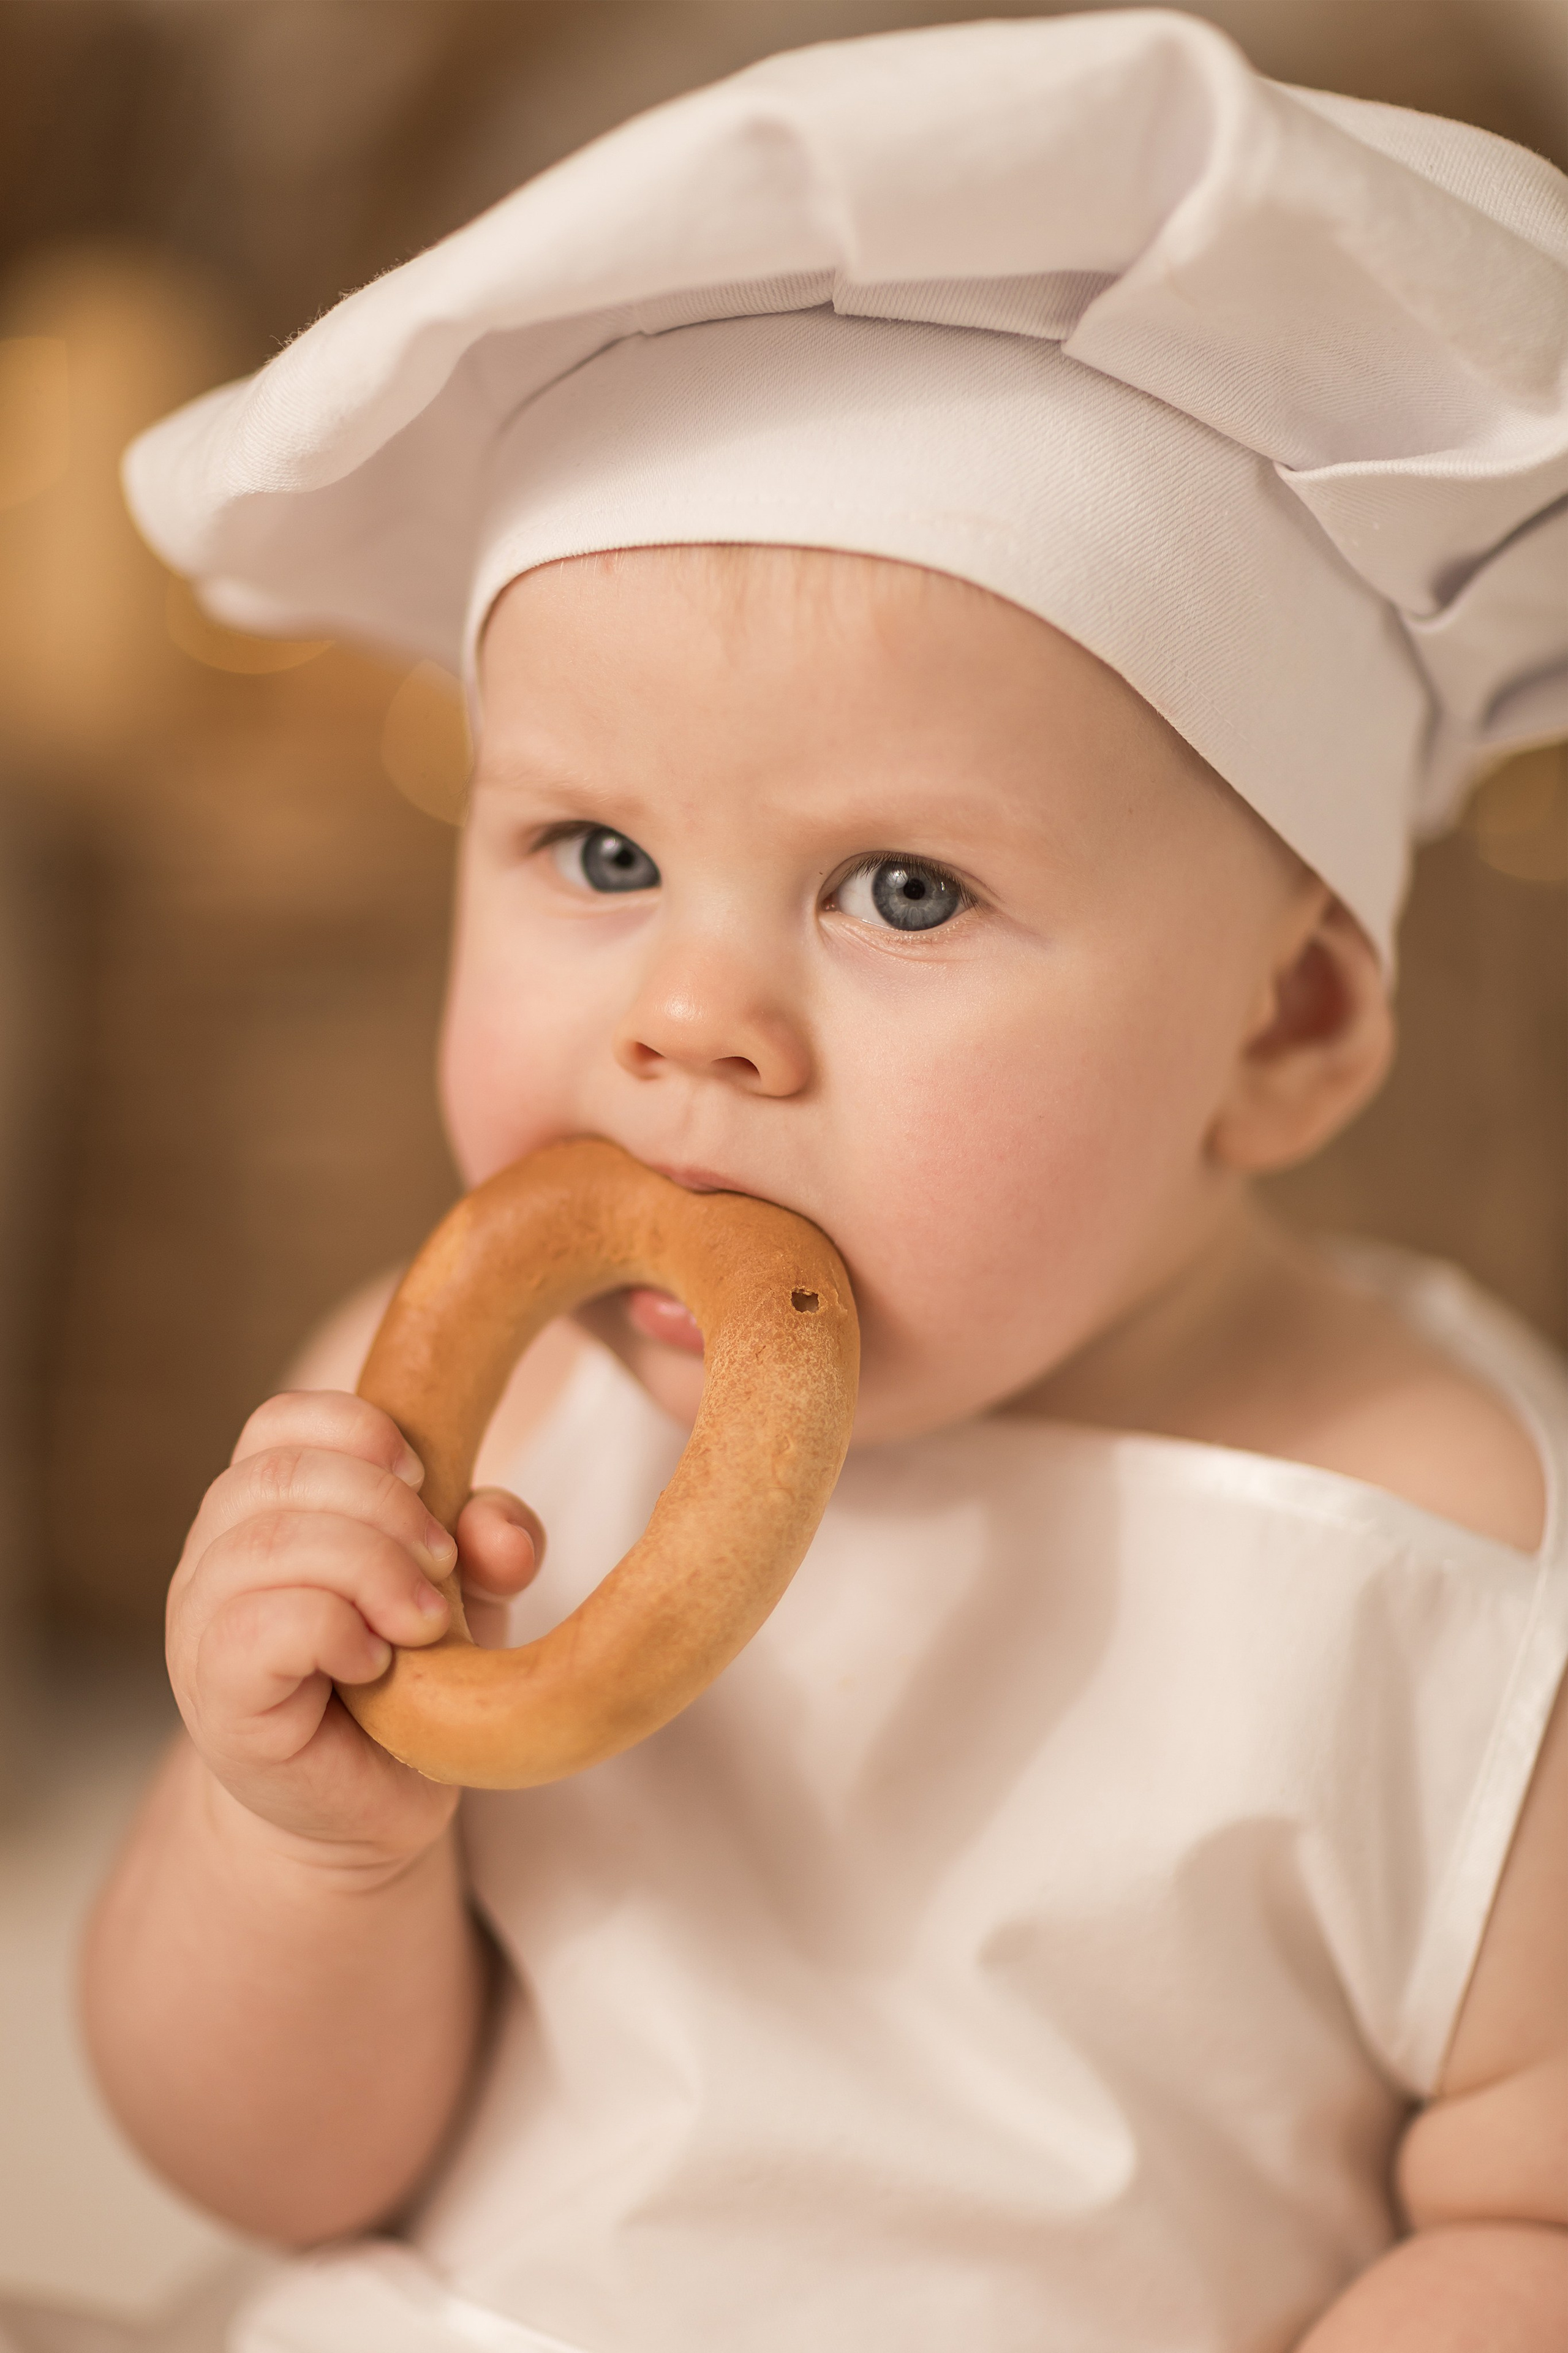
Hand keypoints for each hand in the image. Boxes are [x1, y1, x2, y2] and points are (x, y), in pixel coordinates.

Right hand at [166, 1391, 544, 1865]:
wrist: (366, 1807)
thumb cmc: (409, 1682)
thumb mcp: (464, 1595)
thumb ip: (487, 1547)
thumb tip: (500, 1529)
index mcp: (264, 1509)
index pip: (278, 1423)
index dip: (357, 1429)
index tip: (426, 1475)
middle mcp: (216, 1555)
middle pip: (277, 1474)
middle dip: (382, 1504)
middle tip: (441, 1562)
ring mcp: (200, 1625)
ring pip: (266, 1543)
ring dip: (368, 1568)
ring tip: (424, 1620)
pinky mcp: (213, 1695)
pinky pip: (256, 1628)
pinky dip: (332, 1629)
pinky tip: (375, 1663)